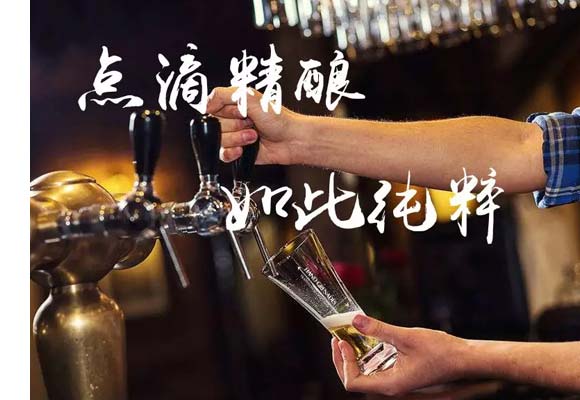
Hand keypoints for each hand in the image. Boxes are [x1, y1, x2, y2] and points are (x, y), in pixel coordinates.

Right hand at [205, 87, 304, 164]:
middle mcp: (233, 119)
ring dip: (237, 139)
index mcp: (233, 103)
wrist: (291, 140)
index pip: (210, 108)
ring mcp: (235, 136)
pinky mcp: (238, 151)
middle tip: (249, 124)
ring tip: (252, 136)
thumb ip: (223, 95)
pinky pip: (223, 154)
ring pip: (218, 141)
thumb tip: (206, 103)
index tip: (237, 112)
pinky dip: (231, 152)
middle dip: (233, 127)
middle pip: (214, 126)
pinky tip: (243, 149)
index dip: (223, 112)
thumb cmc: (278, 118)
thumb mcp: (249, 97)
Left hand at [331, 315, 468, 395]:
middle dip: (343, 359)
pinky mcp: (400, 373)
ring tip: (350, 336)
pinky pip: (377, 368)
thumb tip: (355, 320)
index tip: (343, 341)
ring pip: (365, 373)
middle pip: (355, 379)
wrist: (464, 359)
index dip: (343, 362)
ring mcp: (395, 381)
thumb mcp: (406, 337)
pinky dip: (368, 354)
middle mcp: (390, 386)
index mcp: (390, 384)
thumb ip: (379, 329)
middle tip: (339, 338)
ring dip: (354, 356)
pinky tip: (368, 339)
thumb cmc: (441, 351)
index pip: (352, 382)